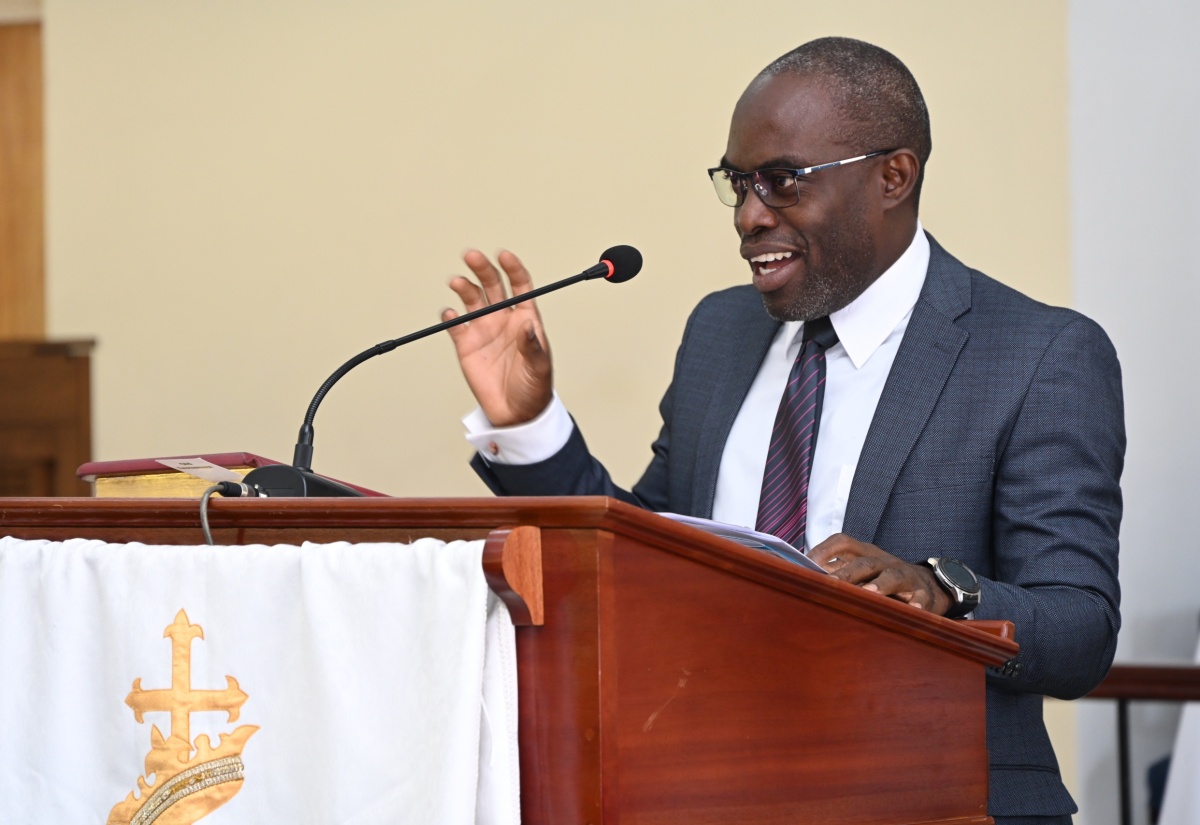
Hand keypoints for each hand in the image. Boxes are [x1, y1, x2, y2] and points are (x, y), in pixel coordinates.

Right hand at [443, 249, 553, 426]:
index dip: (513, 268)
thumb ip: (533, 345)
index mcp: (526, 319)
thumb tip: (528, 324)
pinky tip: (450, 313)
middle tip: (472, 257)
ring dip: (465, 287)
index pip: (520, 285)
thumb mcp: (540, 367)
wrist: (515, 414)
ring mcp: (484, 330)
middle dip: (482, 269)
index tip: (504, 256)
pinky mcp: (466, 344)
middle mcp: (503, 319)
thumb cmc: (534, 389)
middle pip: (492, 285)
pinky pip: (455, 324)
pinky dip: (450, 315)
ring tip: (458, 282)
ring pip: (472, 299)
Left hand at [808, 533, 951, 614]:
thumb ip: (837, 573)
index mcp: (865, 553)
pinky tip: (913, 610)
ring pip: (893, 576)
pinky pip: (922, 597)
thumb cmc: (884, 579)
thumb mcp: (862, 571)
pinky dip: (918, 603)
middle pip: (864, 563)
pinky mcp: (923, 592)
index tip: (806, 562)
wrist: (929, 584)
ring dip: (881, 585)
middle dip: (847, 573)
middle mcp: (883, 561)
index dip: (824, 549)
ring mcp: (905, 575)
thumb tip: (804, 580)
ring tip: (870, 593)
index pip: (842, 542)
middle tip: (831, 584)